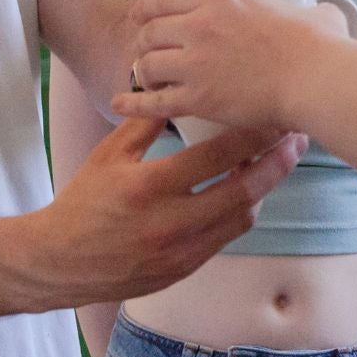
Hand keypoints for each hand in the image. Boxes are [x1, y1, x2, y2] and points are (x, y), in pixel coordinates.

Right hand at [20, 111, 304, 306]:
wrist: (60, 263)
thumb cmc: (83, 203)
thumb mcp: (108, 156)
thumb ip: (144, 123)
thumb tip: (175, 87)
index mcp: (150, 187)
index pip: (216, 156)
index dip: (252, 135)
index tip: (273, 117)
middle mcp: (171, 222)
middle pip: (243, 190)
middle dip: (276, 163)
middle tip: (296, 142)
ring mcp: (181, 251)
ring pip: (242, 217)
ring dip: (262, 189)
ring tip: (274, 164)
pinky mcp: (185, 269)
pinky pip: (227, 237)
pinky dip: (241, 212)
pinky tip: (246, 192)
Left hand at [119, 0, 330, 133]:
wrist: (315, 79)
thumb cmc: (319, 47)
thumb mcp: (311, 13)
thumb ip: (310, 11)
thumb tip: (325, 14)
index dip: (145, 10)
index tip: (140, 18)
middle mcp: (199, 25)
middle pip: (149, 32)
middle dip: (143, 44)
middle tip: (148, 54)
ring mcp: (195, 62)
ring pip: (147, 65)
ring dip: (143, 74)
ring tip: (149, 82)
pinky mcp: (198, 98)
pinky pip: (154, 101)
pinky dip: (133, 104)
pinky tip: (120, 106)